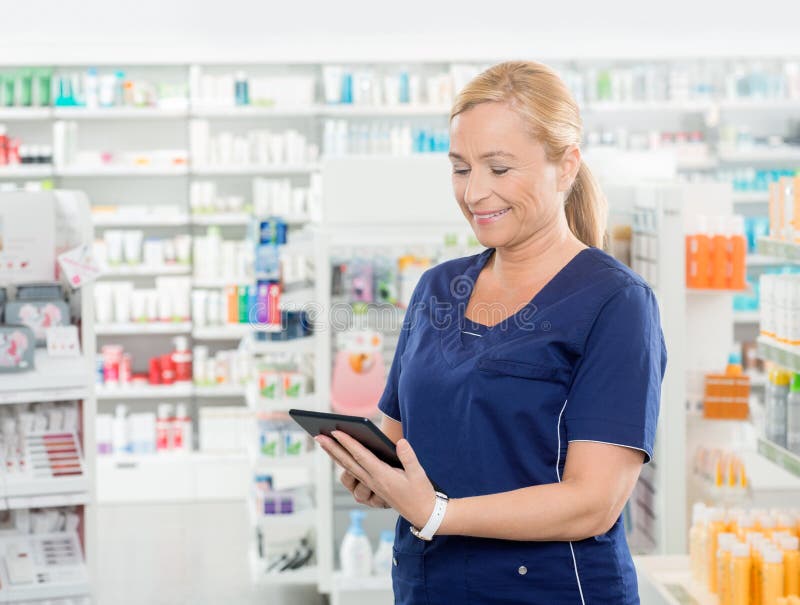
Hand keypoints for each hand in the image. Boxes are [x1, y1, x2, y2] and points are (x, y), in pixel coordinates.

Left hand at [315, 431, 435, 529]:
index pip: (361, 457)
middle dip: (332, 449)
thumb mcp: (419, 474)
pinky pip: (355, 475)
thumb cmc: (422, 493)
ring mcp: (372, 486)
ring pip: (349, 470)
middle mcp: (373, 482)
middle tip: (318, 436)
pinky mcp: (374, 489)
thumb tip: (400, 441)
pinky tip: (340, 457)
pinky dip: (345, 464)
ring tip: (325, 443)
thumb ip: (408, 457)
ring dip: (336, 456)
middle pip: (348, 463)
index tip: (336, 432)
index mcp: (383, 477)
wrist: (423, 515)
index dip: (348, 444)